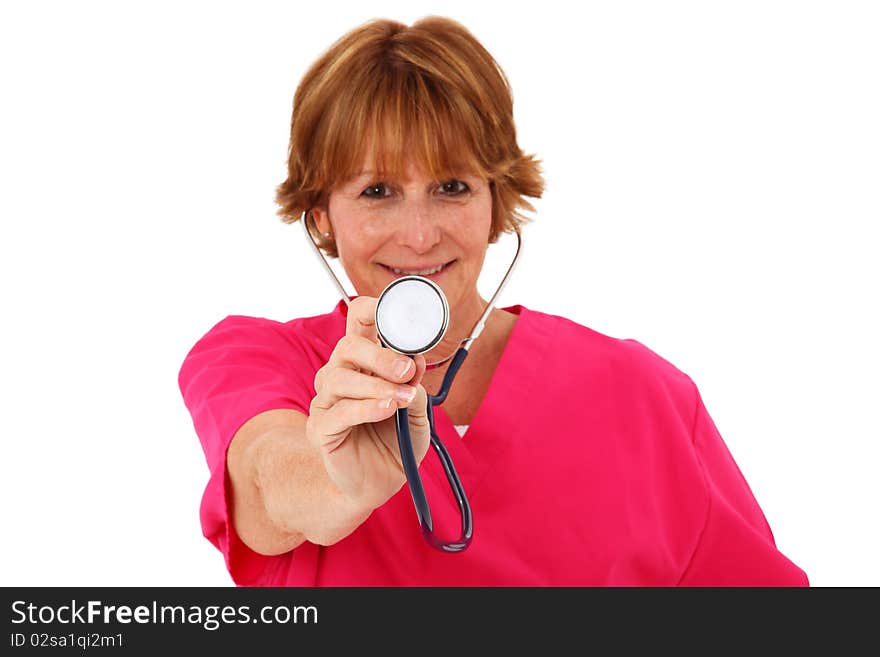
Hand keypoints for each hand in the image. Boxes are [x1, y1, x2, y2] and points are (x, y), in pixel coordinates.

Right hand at [306, 296, 430, 512]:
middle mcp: (341, 375)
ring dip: (375, 385)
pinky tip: (387, 409)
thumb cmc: (395, 442)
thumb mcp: (418, 413)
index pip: (358, 322)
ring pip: (339, 378)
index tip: (400, 318)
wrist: (379, 485)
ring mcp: (327, 401)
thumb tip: (416, 362)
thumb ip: (416, 387)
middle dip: (379, 355)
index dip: (373, 310)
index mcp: (364, 363)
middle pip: (347, 346)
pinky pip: (338, 412)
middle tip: (406, 370)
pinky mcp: (320, 428)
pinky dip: (366, 408)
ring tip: (401, 399)